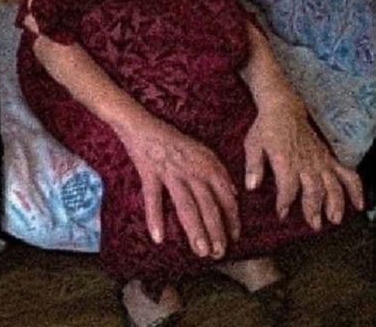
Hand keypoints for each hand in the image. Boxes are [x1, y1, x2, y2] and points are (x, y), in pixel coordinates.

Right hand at [123, 119, 239, 258]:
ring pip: (186, 204)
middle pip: (208, 203)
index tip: (234, 236)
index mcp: (205, 162)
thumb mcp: (199, 148)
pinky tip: (159, 237)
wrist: (141, 123)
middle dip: (216, 229)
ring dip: (195, 229)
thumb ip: (217, 170)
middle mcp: (190, 168)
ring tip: (201, 250)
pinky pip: (153, 197)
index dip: (232, 217)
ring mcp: (169, 170)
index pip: (225, 193)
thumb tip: (233, 192)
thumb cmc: (170, 137)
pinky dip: (155, 217)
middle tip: (220, 252)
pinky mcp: (149, 171)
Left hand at [244, 99, 363, 229]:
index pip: (287, 187)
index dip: (285, 202)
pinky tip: (358, 204)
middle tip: (314, 225)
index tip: (281, 214)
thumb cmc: (266, 128)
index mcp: (285, 160)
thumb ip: (253, 166)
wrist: (283, 109)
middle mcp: (305, 162)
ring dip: (335, 202)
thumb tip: (250, 187)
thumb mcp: (253, 144)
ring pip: (332, 184)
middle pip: (313, 189)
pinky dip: (355, 189)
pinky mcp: (328, 157)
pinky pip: (346, 173)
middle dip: (314, 208)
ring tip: (334, 219)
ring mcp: (319, 160)